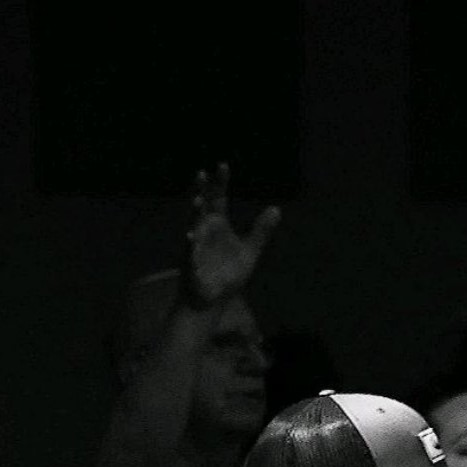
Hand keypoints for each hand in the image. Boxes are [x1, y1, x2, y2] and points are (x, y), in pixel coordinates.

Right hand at [183, 163, 280, 308]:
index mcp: (218, 224)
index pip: (218, 198)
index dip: (220, 183)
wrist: (212, 301)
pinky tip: (191, 237)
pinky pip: (190, 254)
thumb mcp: (249, 252)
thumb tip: (276, 209)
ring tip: (198, 201)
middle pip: (203, 206)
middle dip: (203, 191)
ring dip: (194, 214)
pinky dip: (191, 246)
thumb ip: (260, 231)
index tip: (223, 165)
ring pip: (194, 226)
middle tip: (203, 173)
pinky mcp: (191, 265)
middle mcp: (204, 231)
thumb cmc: (228, 275)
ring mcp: (196, 247)